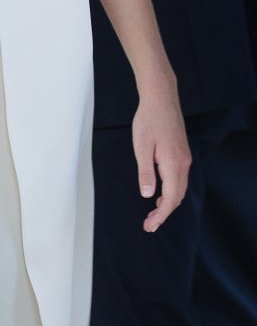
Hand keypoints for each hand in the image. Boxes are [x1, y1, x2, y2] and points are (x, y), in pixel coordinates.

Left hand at [132, 79, 190, 232]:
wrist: (161, 99)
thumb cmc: (148, 120)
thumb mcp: (141, 147)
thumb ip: (145, 172)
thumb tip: (148, 195)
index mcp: (173, 164)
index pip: (170, 198)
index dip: (160, 216)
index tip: (149, 226)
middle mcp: (183, 163)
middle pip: (177, 197)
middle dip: (164, 214)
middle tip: (149, 225)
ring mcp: (185, 158)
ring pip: (180, 188)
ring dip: (168, 203)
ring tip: (153, 214)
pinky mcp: (182, 153)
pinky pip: (179, 179)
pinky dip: (171, 191)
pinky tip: (159, 194)